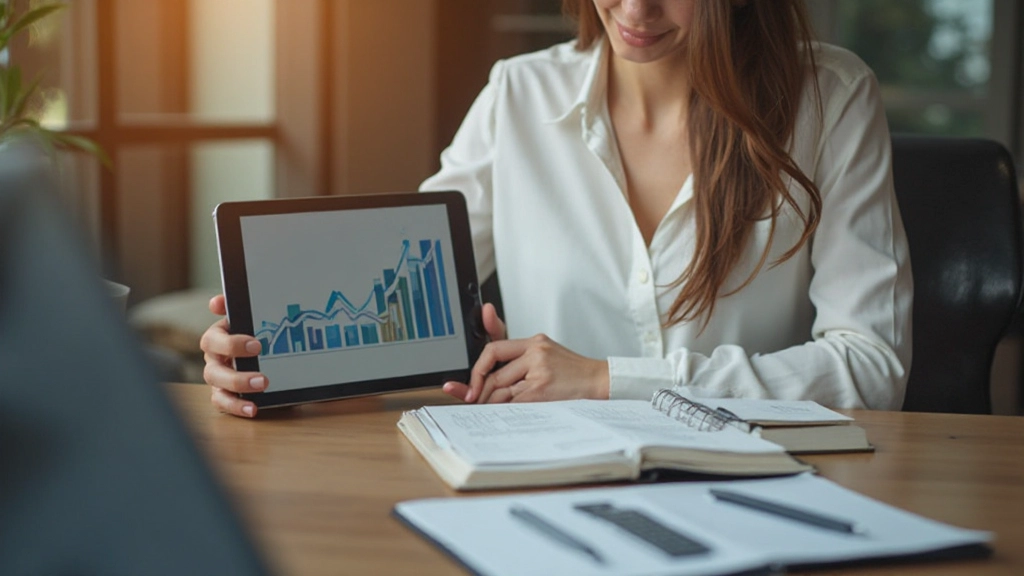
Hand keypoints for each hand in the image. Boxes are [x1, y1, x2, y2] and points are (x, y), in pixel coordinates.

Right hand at [198, 294, 265, 417]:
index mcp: (219, 337)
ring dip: (238, 387)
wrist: (267, 354)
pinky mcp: (224, 394)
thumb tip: (216, 302)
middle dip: (237, 373)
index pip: (214, 339)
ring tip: (262, 387)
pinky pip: (223, 402)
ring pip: (218, 385)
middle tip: (263, 377)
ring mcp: (217, 377)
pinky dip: (236, 406)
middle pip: (213, 367)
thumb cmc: (255, 331)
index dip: (231, 343)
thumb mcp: (252, 317)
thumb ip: (238, 307)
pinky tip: (253, 408)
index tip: (257, 345)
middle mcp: (214, 358)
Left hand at [442, 304, 609, 402]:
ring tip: (490, 410)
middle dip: (481, 391)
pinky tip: (504, 414)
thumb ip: (520, 360)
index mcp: (535, 342)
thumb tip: (489, 377)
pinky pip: (513, 402)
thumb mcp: (547, 355)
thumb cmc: (573, 373)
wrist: (599, 381)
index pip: (494, 348)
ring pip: (501, 390)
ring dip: (491, 404)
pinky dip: (505, 410)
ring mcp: (539, 371)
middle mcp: (536, 353)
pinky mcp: (542, 390)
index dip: (478, 368)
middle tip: (475, 401)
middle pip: (495, 373)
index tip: (473, 383)